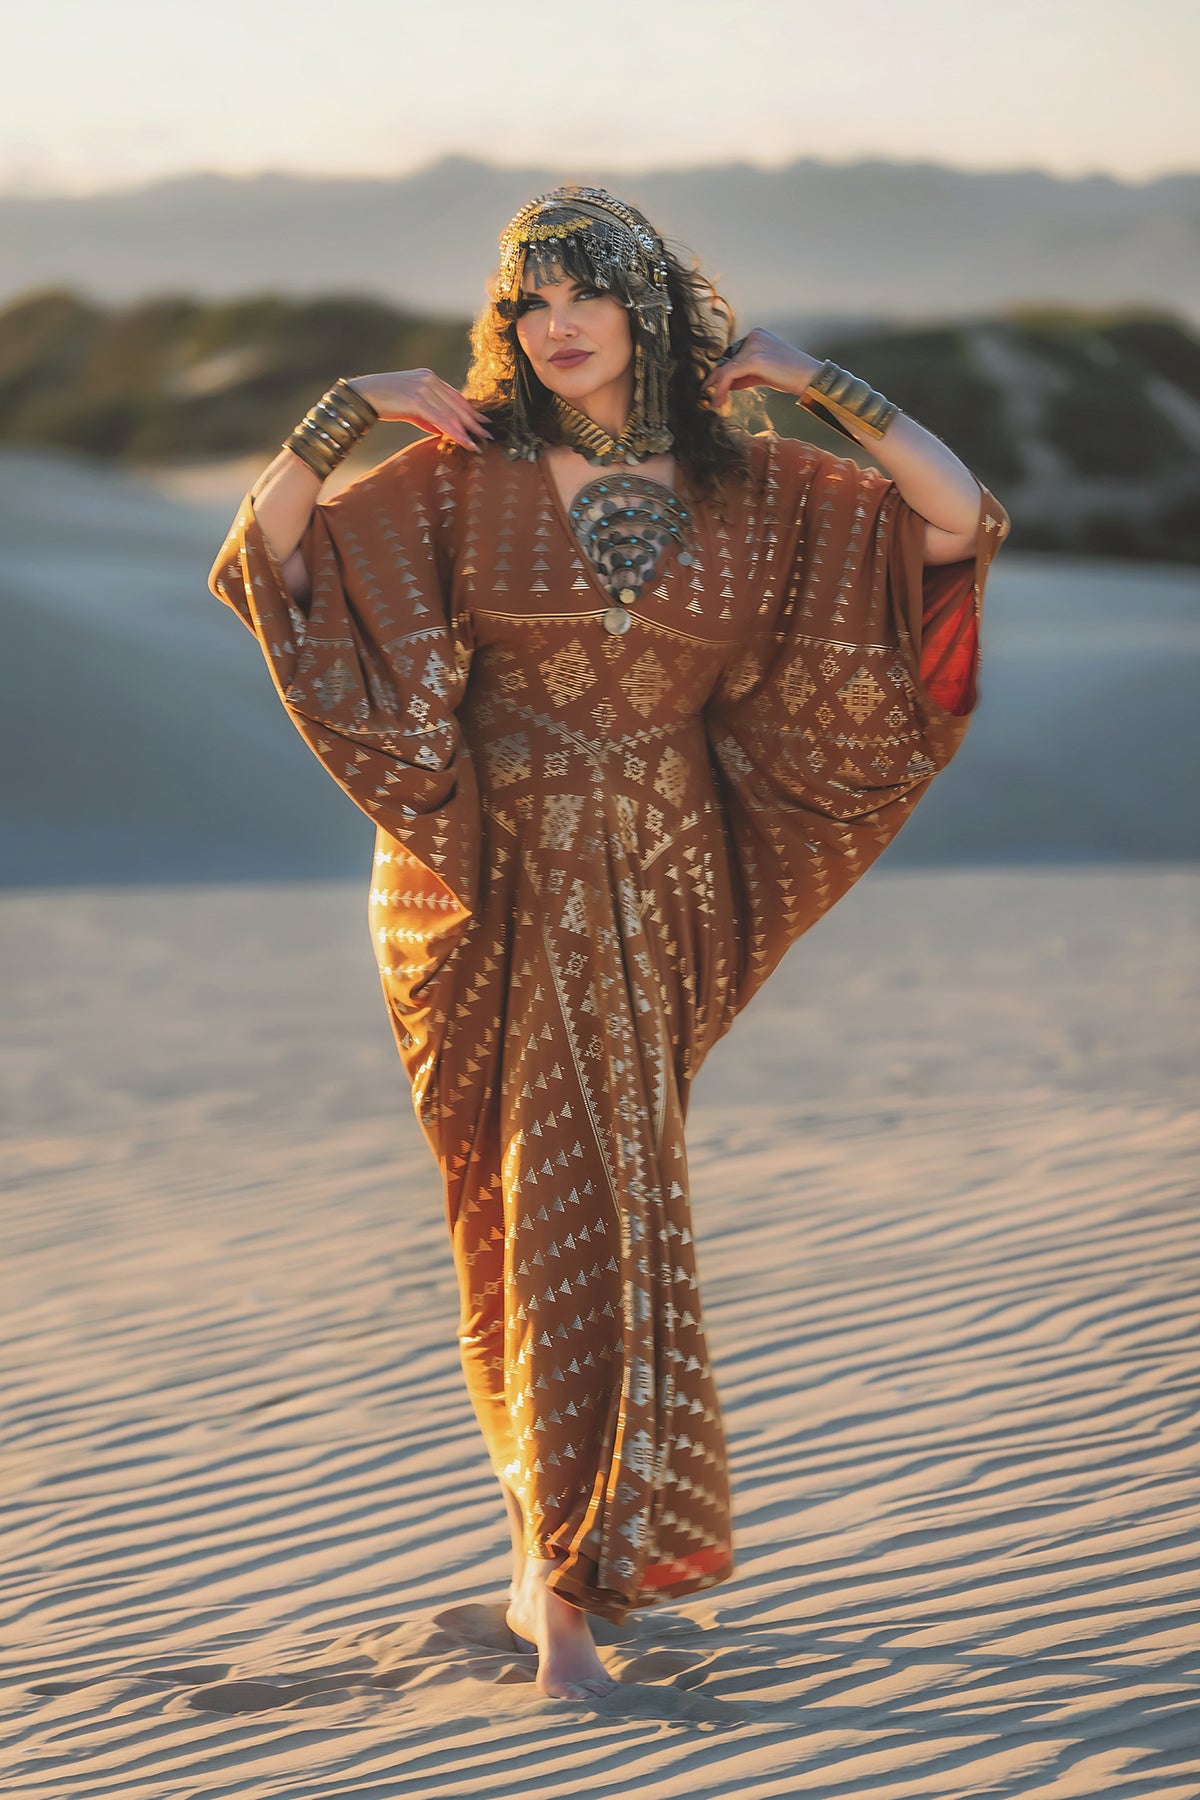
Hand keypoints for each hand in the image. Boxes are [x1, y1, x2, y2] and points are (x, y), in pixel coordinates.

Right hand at [345, 370, 492, 452]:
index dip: (470, 411)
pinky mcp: (417, 399)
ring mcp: (424, 387)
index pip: (455, 396)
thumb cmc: (384, 402)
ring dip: (467, 431)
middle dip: (474, 422)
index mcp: (429, 377)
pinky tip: (464, 442)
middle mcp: (429, 379)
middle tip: (488, 435)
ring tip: (478, 444)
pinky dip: (454, 432)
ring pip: (451, 413)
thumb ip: (428, 416)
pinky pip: (441, 419)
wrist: (361, 396)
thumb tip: (443, 430)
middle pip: (458, 404)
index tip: (482, 423)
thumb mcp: (410, 408)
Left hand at [701, 330, 822, 409]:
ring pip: (725, 368)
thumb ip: (745, 375)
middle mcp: (753, 337)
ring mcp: (753, 346)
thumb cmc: (791, 376)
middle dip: (717, 379)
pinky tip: (719, 400)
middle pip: (727, 360)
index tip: (715, 387)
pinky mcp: (753, 358)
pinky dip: (721, 389)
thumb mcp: (763, 373)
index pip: (733, 355)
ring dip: (717, 387)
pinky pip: (729, 375)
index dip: (723, 372)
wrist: (810, 377)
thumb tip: (726, 384)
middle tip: (710, 394)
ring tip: (714, 402)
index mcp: (757, 336)